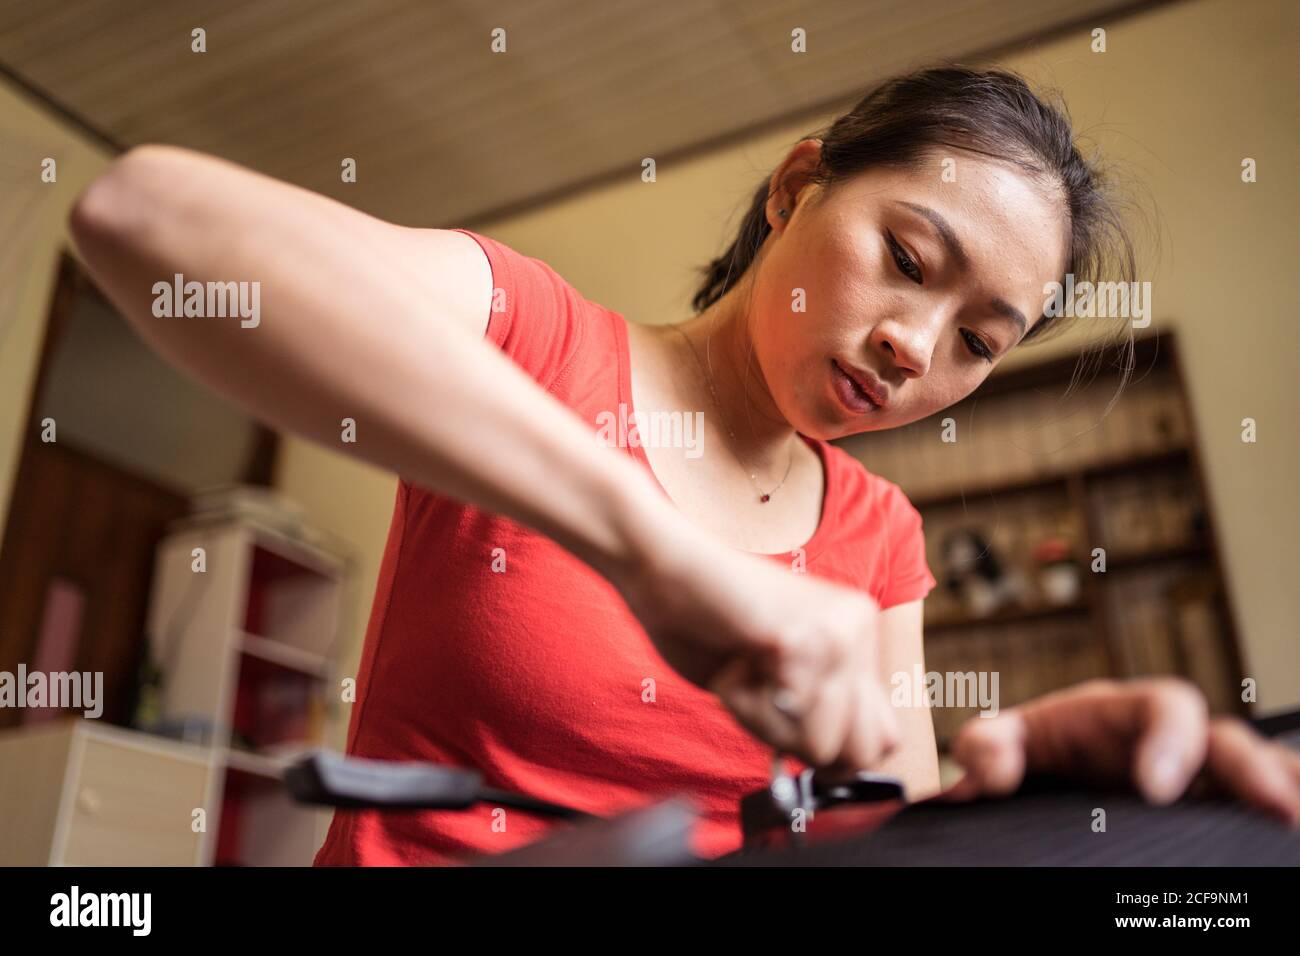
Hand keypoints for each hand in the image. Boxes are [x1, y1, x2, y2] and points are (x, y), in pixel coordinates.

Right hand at [616, 531, 899, 770]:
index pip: (884, 737)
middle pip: (861, 752)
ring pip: (820, 744)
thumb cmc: (704, 618)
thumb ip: (819, 708)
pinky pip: (784, 723)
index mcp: (857, 632)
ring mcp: (837, 634)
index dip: (835, 750)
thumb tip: (844, 766)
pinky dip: (745, 707)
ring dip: (766, 722)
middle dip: (804, 744)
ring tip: (741, 666)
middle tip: (762, 694)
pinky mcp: (802, 642)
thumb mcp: (777, 671)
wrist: (660, 564)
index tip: (789, 724)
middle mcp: (859, 629)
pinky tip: (732, 660)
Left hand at [942, 677, 1299, 826]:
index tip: (1154, 788)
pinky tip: (1290, 834)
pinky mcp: (1211, 807)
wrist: (1049, 774)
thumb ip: (987, 745)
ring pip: (1258, 768)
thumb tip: (989, 770)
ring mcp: (1202, 775)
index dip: (1170, 741)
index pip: (1165, 708)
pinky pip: (1256, 800)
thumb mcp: (1005, 740)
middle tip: (1272, 806)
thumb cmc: (1035, 749)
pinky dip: (1282, 800)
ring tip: (1294, 820)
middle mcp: (1177, 739)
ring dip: (1280, 786)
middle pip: (1229, 741)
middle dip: (1251, 770)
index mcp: (1129, 712)